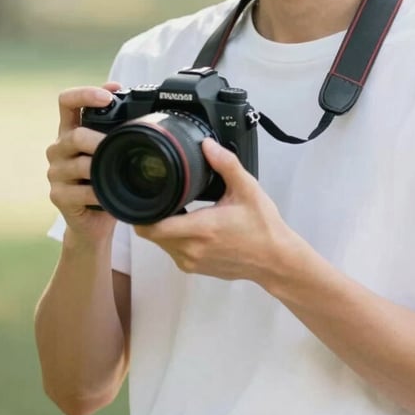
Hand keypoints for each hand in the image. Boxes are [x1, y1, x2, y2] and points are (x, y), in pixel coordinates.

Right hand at [45, 82, 121, 245]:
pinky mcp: (58, 196)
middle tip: (121, 145)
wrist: (94, 220)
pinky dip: (99, 193)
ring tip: (118, 172)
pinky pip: (81, 191)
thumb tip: (141, 108)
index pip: (67, 101)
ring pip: (79, 164)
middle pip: (75, 135)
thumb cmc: (105, 179)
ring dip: (102, 168)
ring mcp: (55, 173)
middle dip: (100, 140)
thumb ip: (116, 129)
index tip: (109, 95)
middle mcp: (58, 148)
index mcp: (70, 131)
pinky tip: (109, 194)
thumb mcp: (111, 150)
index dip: (85, 94)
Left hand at [134, 139, 296, 284]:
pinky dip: (173, 238)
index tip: (138, 196)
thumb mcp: (247, 189)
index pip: (152, 227)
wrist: (275, 260)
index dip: (139, 213)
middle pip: (152, 235)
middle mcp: (190, 249)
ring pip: (161, 244)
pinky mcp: (196, 269)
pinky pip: (173, 252)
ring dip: (162, 227)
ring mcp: (191, 262)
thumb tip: (207, 144)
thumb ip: (226, 164)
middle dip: (150, 215)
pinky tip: (187, 223)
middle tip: (157, 194)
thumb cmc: (262, 226)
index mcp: (200, 229)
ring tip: (174, 206)